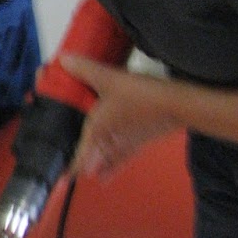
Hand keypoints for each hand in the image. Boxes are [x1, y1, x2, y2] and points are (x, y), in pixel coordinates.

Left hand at [60, 53, 179, 177]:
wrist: (178, 105)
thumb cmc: (141, 96)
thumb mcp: (110, 79)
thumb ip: (85, 69)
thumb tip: (64, 60)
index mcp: (97, 131)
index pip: (78, 159)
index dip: (67, 168)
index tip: (59, 177)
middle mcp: (110, 143)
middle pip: (90, 160)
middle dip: (77, 163)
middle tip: (65, 168)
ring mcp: (126, 145)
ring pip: (105, 161)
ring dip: (94, 166)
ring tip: (83, 173)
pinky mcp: (139, 142)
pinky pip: (120, 159)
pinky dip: (111, 168)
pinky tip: (103, 177)